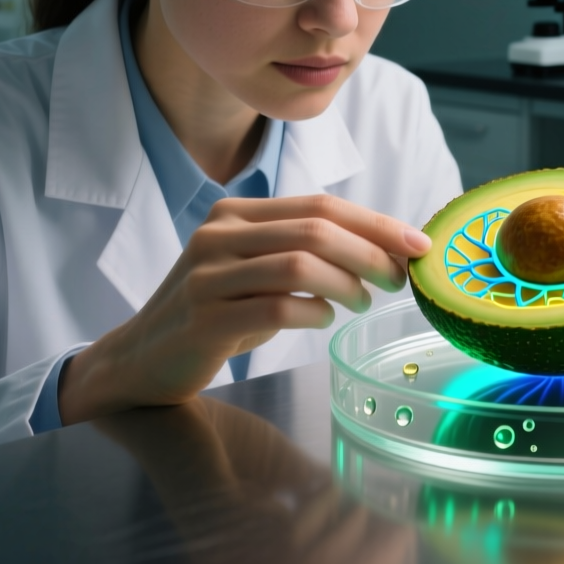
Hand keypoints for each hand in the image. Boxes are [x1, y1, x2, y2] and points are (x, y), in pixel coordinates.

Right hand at [59, 195, 430, 423]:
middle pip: (316, 229)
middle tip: (399, 279)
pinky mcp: (204, 317)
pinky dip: (313, 313)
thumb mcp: (258, 270)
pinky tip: (324, 320)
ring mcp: (208, 275)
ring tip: (364, 302)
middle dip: (372, 253)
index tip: (419, 244)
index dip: (376, 223)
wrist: (144, 358)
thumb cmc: (218, 312)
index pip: (321, 205)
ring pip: (300, 264)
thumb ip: (307, 252)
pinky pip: (277, 307)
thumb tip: (387, 250)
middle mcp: (219, 234)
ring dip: (348, 284)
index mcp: (237, 214)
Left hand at [94, 397, 416, 563]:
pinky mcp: (218, 511)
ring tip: (368, 506)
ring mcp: (224, 539)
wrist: (169, 405)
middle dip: (366, 554)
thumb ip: (312, 484)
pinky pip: (281, 529)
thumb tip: (362, 498)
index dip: (365, 555)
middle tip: (401, 532)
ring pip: (304, 556)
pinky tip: (332, 491)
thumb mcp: (278, 464)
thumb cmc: (218, 437)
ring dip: (346, 534)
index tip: (403, 540)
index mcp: (251, 548)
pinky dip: (316, 512)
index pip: (317, 561)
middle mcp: (236, 554)